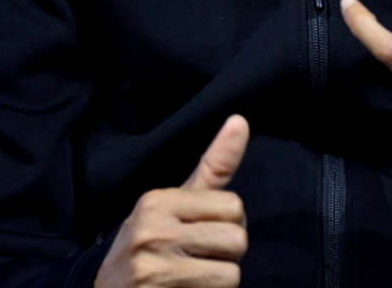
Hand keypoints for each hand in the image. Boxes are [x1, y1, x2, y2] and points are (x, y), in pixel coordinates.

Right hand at [95, 114, 249, 287]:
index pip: (234, 206)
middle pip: (236, 239)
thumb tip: (240, 120)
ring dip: (219, 280)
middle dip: (227, 254)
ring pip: (230, 273)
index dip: (229, 223)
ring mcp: (152, 268)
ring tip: (193, 275)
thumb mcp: (176, 200)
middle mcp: (152, 230)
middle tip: (199, 257)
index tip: (203, 231)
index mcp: (158, 200)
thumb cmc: (151, 241)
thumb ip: (214, 165)